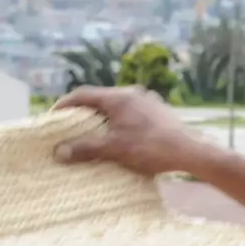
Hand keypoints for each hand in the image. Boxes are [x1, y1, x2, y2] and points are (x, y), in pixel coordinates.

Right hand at [53, 86, 214, 177]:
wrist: (190, 151)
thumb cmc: (151, 148)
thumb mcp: (114, 149)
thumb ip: (85, 148)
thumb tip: (58, 152)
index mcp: (118, 97)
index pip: (83, 94)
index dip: (65, 104)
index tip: (53, 116)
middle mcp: (132, 93)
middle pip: (100, 100)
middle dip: (83, 113)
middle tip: (70, 127)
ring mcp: (148, 101)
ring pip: (117, 107)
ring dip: (103, 119)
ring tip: (94, 134)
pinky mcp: (159, 112)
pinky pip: (132, 114)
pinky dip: (120, 123)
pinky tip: (121, 138)